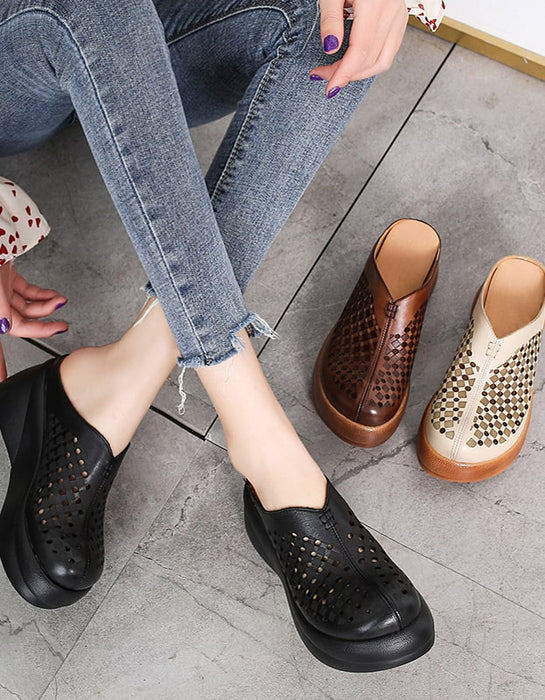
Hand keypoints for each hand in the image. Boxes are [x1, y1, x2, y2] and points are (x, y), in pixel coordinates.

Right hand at [0, 262, 67, 380]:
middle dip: (41, 327)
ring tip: (60, 304)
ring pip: (25, 306)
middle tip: (60, 329)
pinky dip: (41, 295)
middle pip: (17, 323)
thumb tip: (7, 325)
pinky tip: (53, 297)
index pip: (3, 336)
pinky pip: (26, 291)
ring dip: (45, 308)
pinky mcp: (5, 275)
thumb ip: (2, 308)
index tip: (3, 380)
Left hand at [311, 0, 408, 95]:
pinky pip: (388, 51)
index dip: (343, 73)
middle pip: (371, 60)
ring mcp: (399, 16)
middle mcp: (392, 12)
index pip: (361, 51)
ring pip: (382, 61)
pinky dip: (370, 62)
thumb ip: (331, 20)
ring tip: (336, 71)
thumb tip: (330, 49)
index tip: (328, 87)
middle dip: (346, 74)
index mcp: (376, 4)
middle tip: (321, 75)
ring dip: (358, 72)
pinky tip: (352, 62)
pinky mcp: (400, 19)